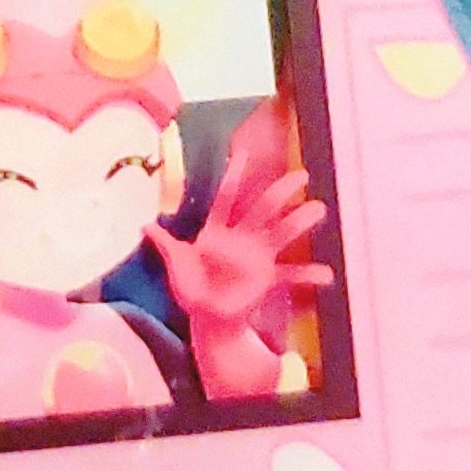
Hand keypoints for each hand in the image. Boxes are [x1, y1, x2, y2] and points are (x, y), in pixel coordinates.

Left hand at [146, 107, 330, 333]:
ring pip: (281, 233)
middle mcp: (242, 239)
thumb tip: (143, 225)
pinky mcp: (267, 278)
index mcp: (218, 231)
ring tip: (318, 209)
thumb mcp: (177, 264)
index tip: (244, 153)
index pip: (227, 197)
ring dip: (299, 222)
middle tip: (302, 175)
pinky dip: (308, 274)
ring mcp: (257, 257)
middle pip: (263, 209)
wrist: (207, 318)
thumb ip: (165, 244)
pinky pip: (290, 274)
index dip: (234, 176)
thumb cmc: (192, 288)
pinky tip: (327, 275)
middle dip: (281, 192)